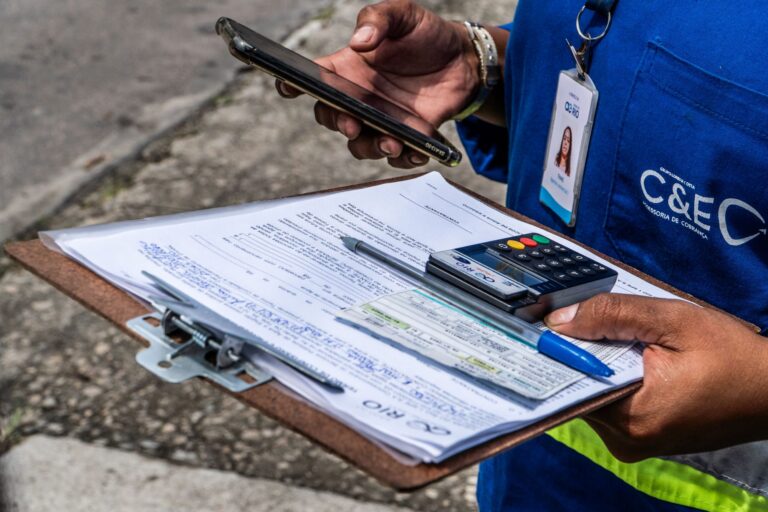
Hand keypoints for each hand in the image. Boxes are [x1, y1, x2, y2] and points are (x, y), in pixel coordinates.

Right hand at [276, 0, 479, 167]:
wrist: (462, 59)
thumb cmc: (425, 34)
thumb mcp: (403, 14)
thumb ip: (379, 19)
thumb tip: (360, 41)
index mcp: (347, 68)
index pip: (312, 77)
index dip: (292, 83)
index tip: (287, 86)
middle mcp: (358, 98)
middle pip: (331, 117)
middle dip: (337, 123)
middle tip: (351, 123)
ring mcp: (380, 120)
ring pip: (360, 144)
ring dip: (370, 147)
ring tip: (391, 142)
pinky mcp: (406, 136)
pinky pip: (396, 157)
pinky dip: (404, 158)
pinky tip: (416, 151)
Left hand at [545, 293, 767, 461]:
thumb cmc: (734, 357)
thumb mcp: (673, 321)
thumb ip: (612, 315)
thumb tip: (558, 320)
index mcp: (632, 418)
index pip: (570, 381)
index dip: (555, 350)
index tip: (535, 325)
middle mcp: (625, 438)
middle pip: (579, 386)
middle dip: (578, 351)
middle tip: (573, 317)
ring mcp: (633, 440)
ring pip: (593, 390)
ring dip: (597, 360)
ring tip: (610, 332)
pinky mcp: (641, 434)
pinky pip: (611, 398)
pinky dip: (613, 373)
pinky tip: (626, 351)